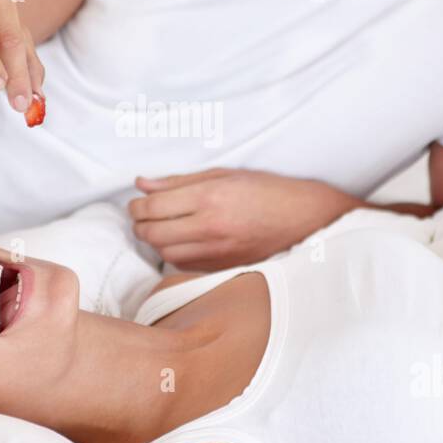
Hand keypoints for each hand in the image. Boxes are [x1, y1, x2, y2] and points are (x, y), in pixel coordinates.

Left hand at [129, 168, 344, 269]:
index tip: (136, 204)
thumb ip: (179, 181)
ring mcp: (217, 252)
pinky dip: (175, 255)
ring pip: (165, 254)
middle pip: (153, 234)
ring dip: (156, 242)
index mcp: (209, 198)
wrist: (306, 219)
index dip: (136, 207)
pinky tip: (182, 242)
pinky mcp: (223, 268)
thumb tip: (143, 184)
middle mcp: (210, 227)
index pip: (153, 207)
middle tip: (142, 217)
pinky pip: (185, 266)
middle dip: (140, 225)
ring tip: (162, 229)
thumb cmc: (268, 190)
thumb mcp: (224, 174)